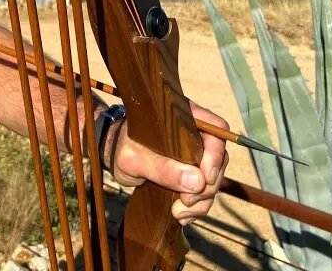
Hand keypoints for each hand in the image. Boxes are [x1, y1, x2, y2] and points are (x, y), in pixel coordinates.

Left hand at [106, 101, 228, 225]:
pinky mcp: (192, 172)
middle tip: (186, 202)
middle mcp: (195, 133)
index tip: (205, 179)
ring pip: (213, 179)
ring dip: (201, 201)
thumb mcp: (135, 159)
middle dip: (207, 186)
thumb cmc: (121, 147)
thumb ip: (163, 168)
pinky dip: (196, 207)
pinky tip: (181, 215)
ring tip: (179, 213)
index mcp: (184, 117)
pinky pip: (203, 191)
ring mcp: (196, 154)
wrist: (113, 154)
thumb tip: (197, 181)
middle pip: (219, 159)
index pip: (216, 130)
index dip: (216, 155)